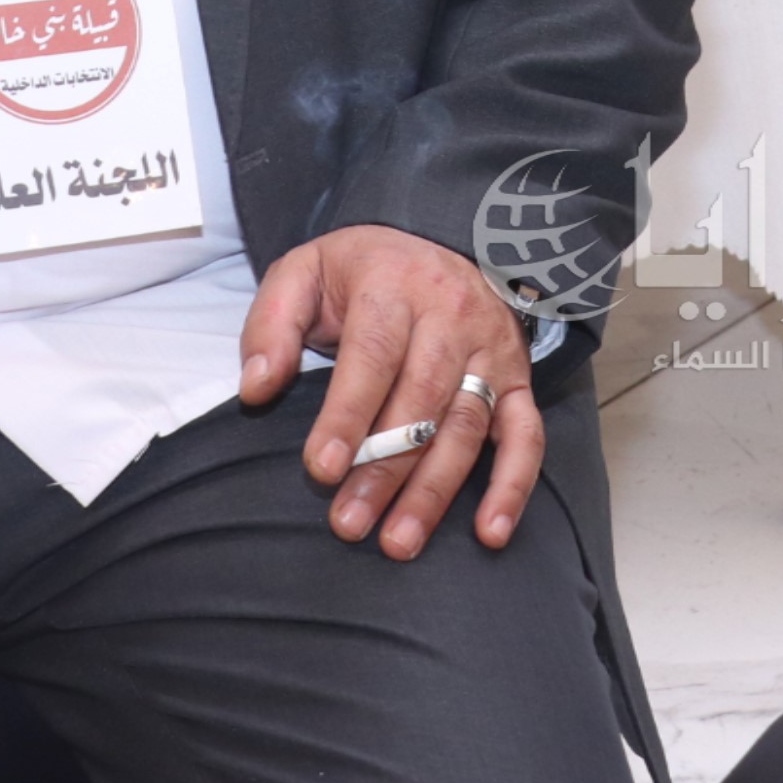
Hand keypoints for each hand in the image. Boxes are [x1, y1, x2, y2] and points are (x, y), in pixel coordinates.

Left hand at [239, 225, 540, 559]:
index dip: (348, 415)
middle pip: (421, 398)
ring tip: (397, 542)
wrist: (439, 241)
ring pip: (467, 425)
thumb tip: (256, 388)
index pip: (373, 354)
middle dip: (384, 468)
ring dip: (433, 489)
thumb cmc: (361, 272)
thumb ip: (272, 326)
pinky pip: (526, 434)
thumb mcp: (304, 273)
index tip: (320, 469)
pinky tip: (491, 532)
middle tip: (348, 523)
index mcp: (393, 286)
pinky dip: (513, 485)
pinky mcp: (518, 379)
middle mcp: (451, 316)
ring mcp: (491, 350)